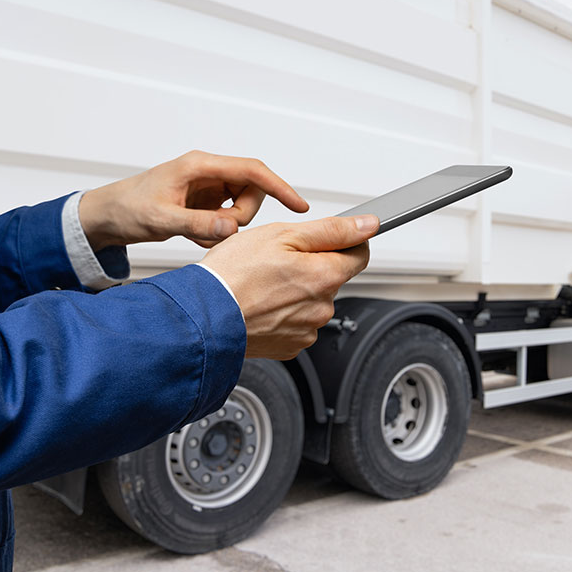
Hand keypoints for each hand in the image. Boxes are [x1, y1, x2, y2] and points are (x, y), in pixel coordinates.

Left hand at [78, 151, 308, 248]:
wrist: (107, 216)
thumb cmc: (127, 208)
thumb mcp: (161, 220)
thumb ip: (198, 224)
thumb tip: (232, 227)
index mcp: (200, 166)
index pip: (252, 171)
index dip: (279, 187)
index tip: (299, 205)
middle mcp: (208, 173)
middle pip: (251, 192)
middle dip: (240, 217)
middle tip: (214, 231)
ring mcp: (208, 188)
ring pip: (241, 208)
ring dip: (227, 227)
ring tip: (196, 234)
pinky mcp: (205, 203)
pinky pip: (227, 219)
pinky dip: (216, 232)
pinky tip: (194, 235)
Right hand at [200, 214, 378, 359]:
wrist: (203, 318)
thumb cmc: (233, 275)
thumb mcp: (282, 235)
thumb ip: (331, 230)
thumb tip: (367, 226)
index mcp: (325, 276)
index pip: (359, 255)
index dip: (346, 241)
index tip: (329, 238)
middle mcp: (322, 307)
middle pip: (331, 278)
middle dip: (311, 266)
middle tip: (277, 260)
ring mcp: (306, 330)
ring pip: (311, 301)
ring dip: (295, 291)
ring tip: (263, 284)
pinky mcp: (290, 346)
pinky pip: (295, 323)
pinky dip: (282, 313)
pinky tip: (261, 304)